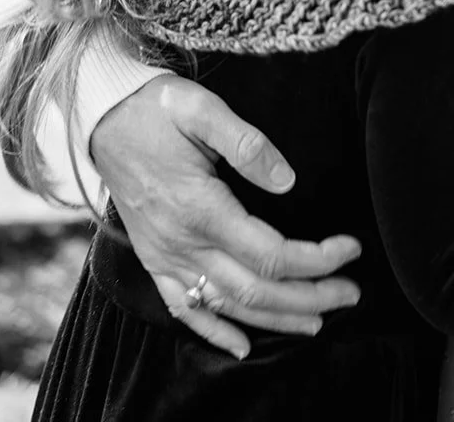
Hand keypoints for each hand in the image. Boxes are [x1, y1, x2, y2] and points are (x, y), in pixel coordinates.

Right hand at [90, 76, 361, 358]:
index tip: (351, 248)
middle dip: (309, 298)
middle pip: (255, 289)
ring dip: (274, 319)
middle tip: (351, 293)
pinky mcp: (154, 259)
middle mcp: (182, 243)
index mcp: (200, 208)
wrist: (101, 118)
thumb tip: (287, 180)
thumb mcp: (201, 109)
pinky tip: (241, 345)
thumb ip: (246, 143)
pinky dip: (213, 332)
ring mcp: (165, 256)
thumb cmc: (156, 108)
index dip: (317, 259)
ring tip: (318, 321)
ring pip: (226, 306)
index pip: (271, 253)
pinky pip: (183, 308)